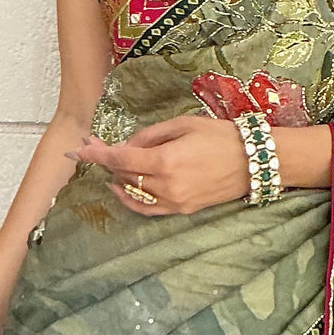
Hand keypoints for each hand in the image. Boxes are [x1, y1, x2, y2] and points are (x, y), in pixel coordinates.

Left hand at [71, 116, 249, 214]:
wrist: (254, 161)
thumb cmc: (221, 136)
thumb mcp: (184, 125)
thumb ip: (150, 136)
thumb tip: (127, 146)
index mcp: (166, 160)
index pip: (120, 160)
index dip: (97, 154)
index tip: (79, 150)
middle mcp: (167, 185)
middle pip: (124, 176)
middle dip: (106, 162)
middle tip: (95, 147)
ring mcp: (174, 201)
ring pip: (133, 193)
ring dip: (118, 178)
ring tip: (111, 164)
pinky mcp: (182, 210)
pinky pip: (147, 208)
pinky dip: (131, 199)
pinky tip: (122, 188)